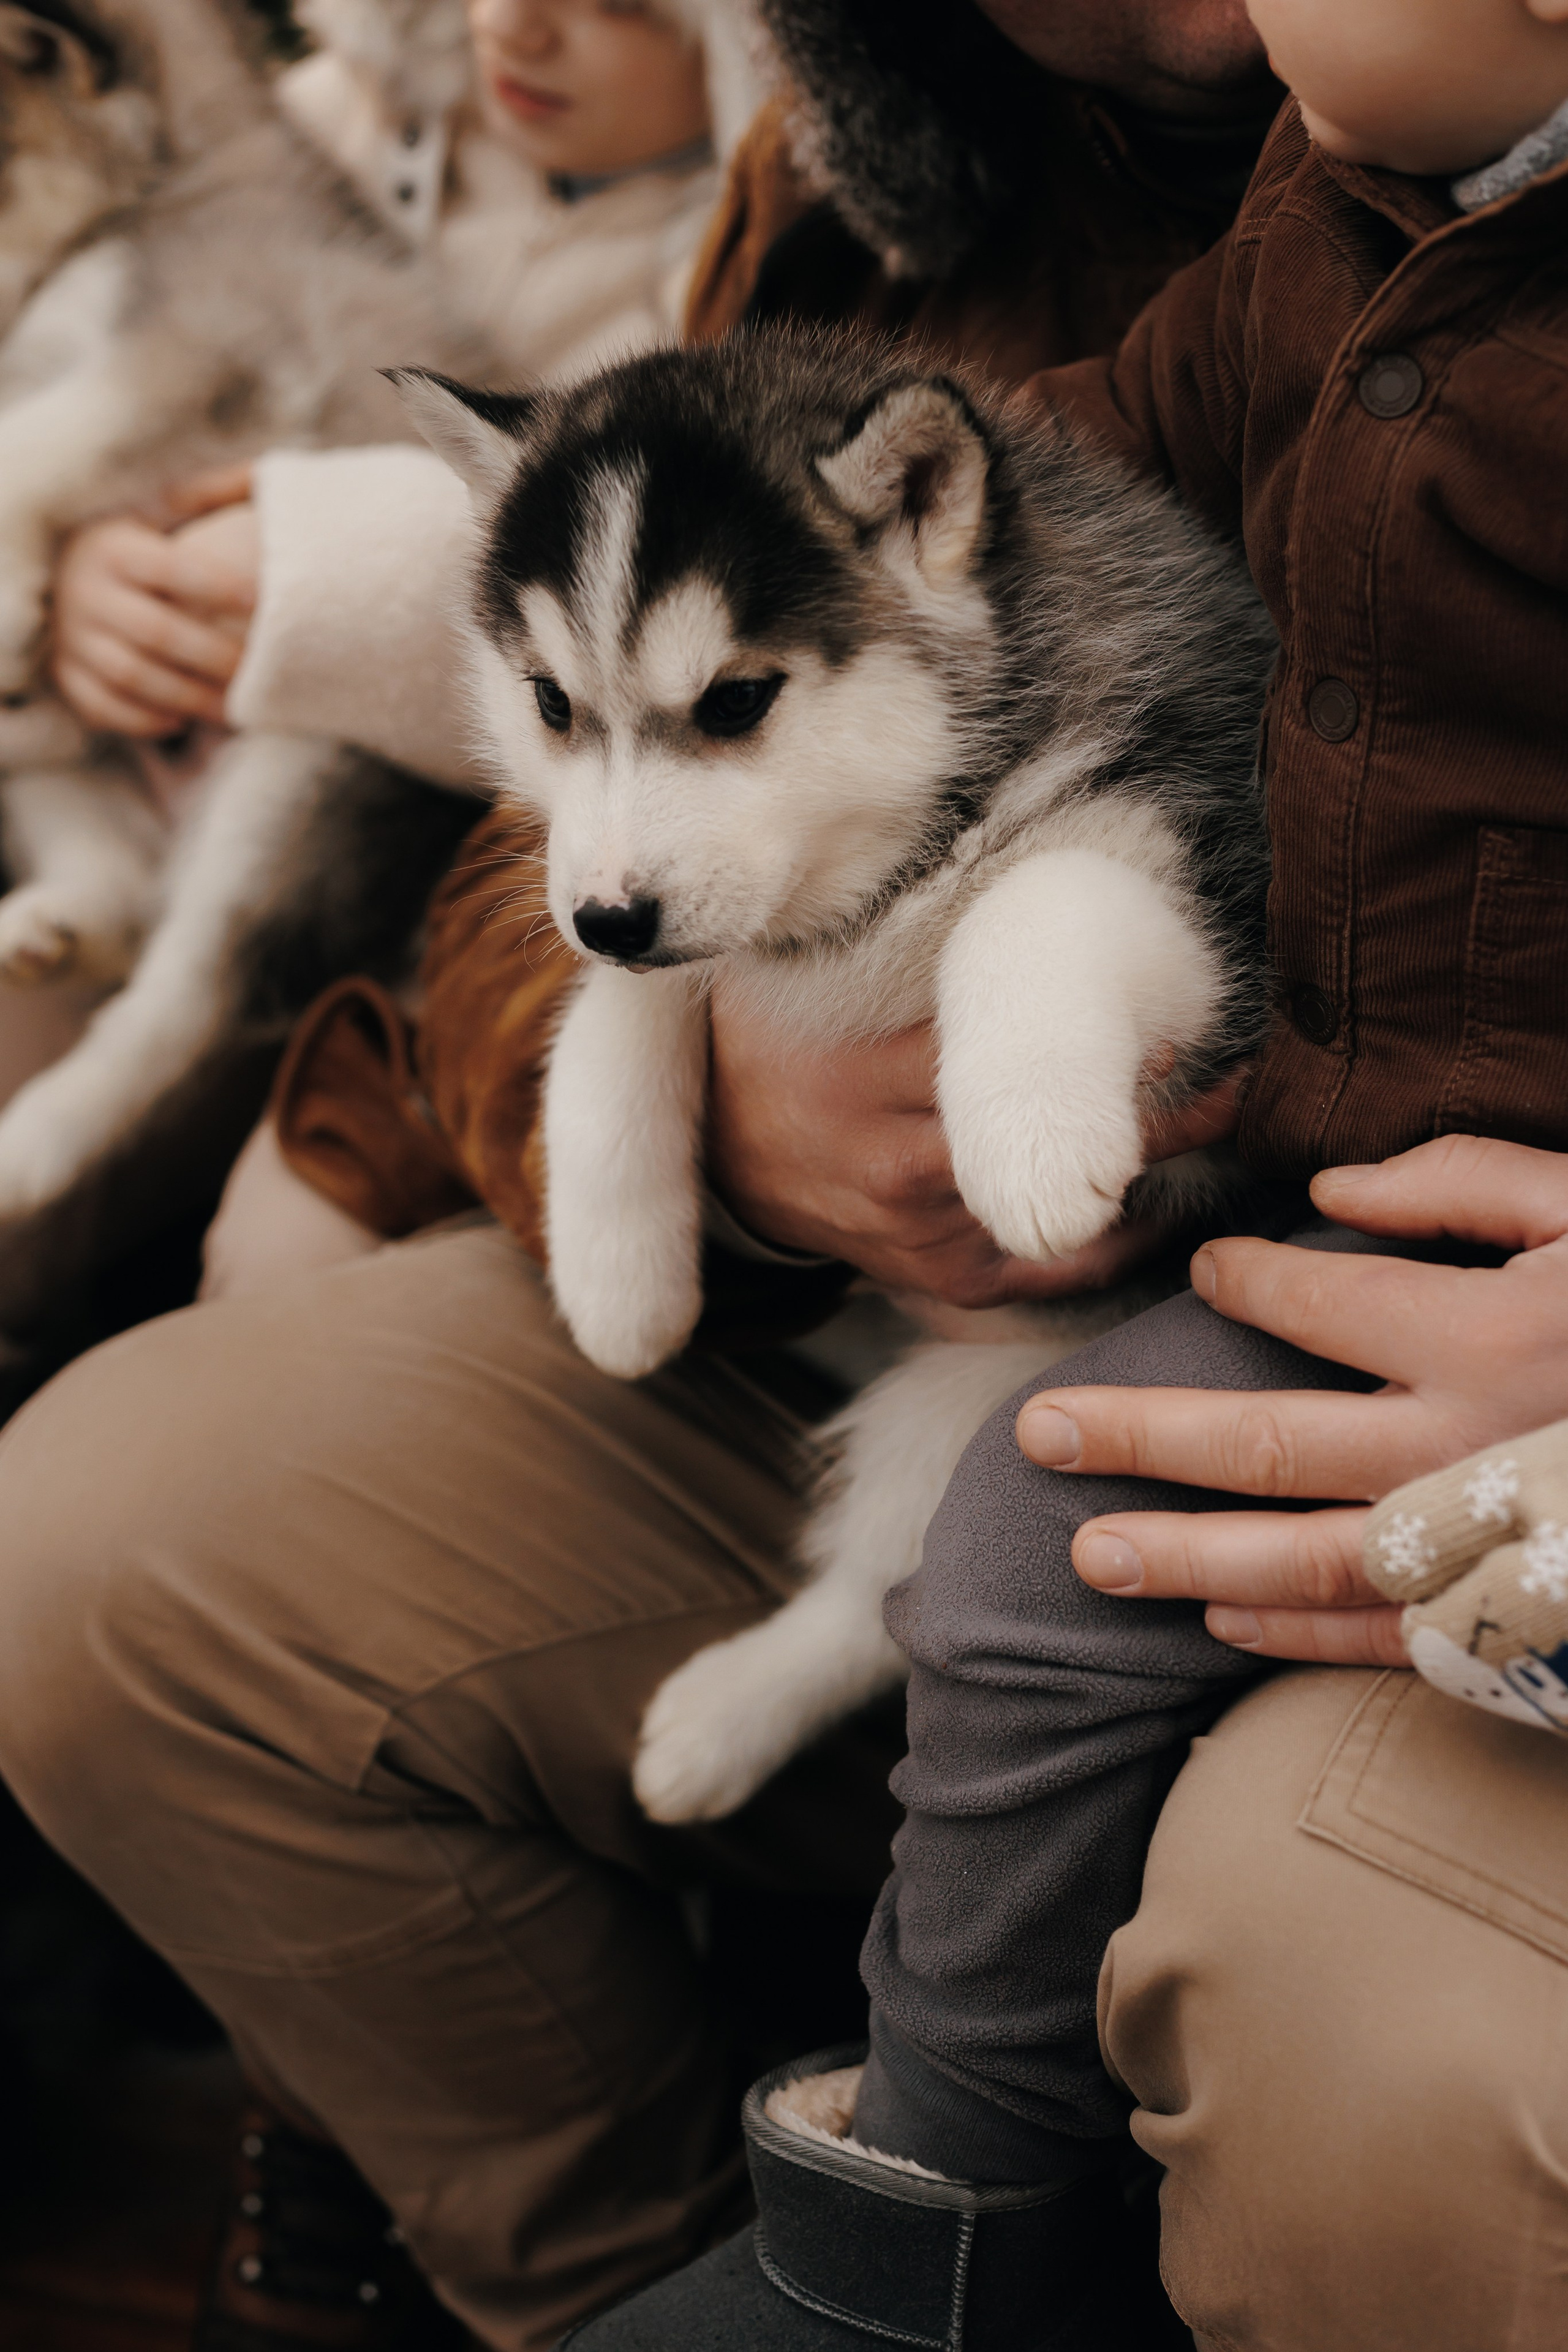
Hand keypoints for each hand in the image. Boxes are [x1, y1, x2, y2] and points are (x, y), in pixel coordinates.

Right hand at [49, 468, 256, 736]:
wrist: (59, 572)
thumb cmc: (131, 541)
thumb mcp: (157, 510)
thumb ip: (209, 494)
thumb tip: (267, 470)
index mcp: (114, 546)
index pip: (174, 570)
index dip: (222, 588)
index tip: (267, 604)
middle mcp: (86, 591)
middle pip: (160, 634)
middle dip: (217, 658)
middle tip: (261, 674)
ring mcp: (72, 637)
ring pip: (135, 677)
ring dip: (191, 698)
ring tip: (236, 709)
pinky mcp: (65, 675)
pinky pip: (105, 707)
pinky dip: (145, 719)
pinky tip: (182, 719)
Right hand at [706, 982, 1243, 1308]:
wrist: (720, 1157)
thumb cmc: (779, 1048)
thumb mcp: (809, 986)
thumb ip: (893, 951)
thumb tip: (1016, 881)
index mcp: (861, 1072)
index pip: (999, 1059)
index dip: (1098, 1051)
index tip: (1176, 1028)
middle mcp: (891, 1159)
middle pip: (1048, 1137)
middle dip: (1151, 1113)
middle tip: (1234, 1081)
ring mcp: (917, 1230)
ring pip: (1062, 1206)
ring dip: (1146, 1168)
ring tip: (1215, 1120)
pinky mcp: (937, 1280)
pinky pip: (1048, 1268)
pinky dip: (1111, 1240)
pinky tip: (1161, 1202)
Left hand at [1013, 1135, 1567, 1664]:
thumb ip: (1471, 1183)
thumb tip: (1335, 1191)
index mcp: (1485, 1335)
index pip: (1310, 1304)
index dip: (1239, 1283)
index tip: (1204, 1274)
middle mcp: (1463, 1448)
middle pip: (1261, 1445)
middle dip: (1138, 1437)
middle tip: (1036, 1431)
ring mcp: (1481, 1550)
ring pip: (1298, 1560)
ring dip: (1180, 1555)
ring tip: (1084, 1551)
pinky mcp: (1509, 1624)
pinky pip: (1381, 1638)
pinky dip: (1292, 1632)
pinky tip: (1215, 1620)